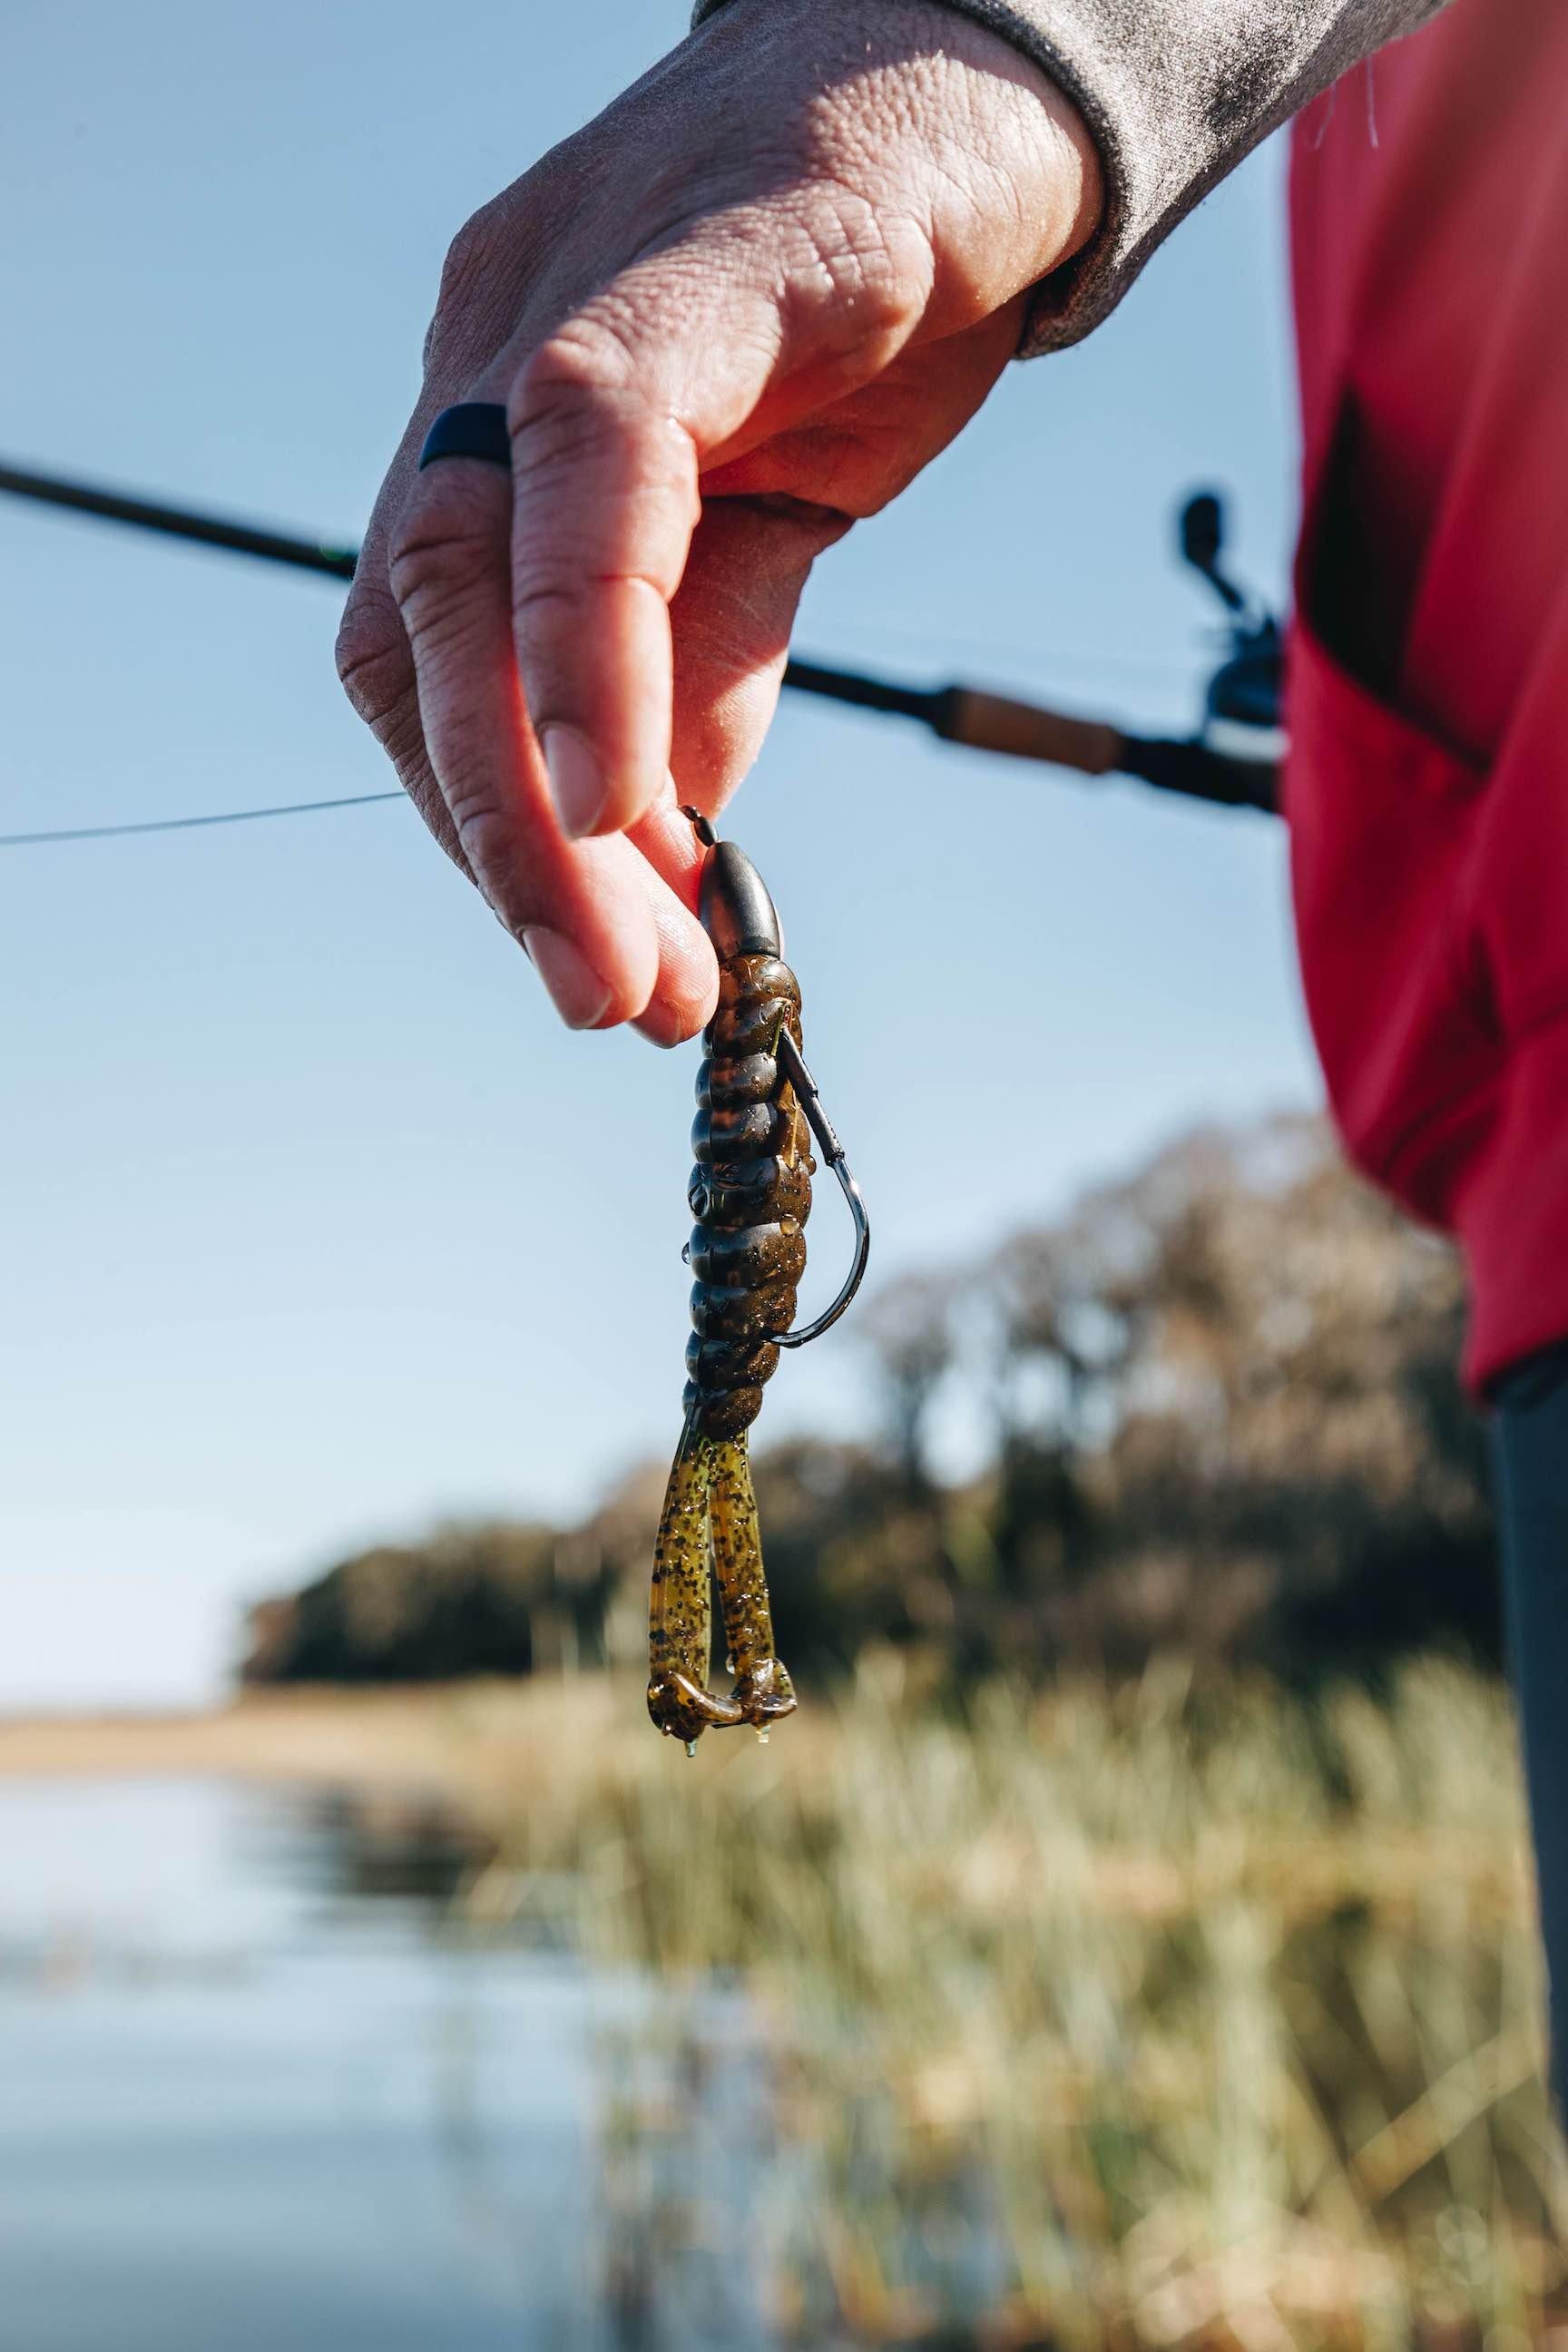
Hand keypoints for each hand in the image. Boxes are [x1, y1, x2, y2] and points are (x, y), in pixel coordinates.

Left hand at [336, 0, 1099, 1041]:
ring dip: (531, 800)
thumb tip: (664, 843)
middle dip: (496, 851)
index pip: (428, 662)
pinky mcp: (697, 263)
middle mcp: (489, 359)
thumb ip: (705, 669)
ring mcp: (571, 296)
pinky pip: (596, 453)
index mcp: (498, 427)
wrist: (992, 76)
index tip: (596, 967)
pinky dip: (584, 639)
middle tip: (604, 1002)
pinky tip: (625, 793)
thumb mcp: (777, 524)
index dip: (488, 831)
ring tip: (634, 962)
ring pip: (463, 566)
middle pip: (409, 636)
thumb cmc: (870, 292)